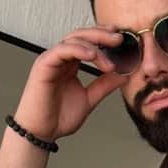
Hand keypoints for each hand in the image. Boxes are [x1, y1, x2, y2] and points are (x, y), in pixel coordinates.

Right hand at [13, 26, 128, 142]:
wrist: (42, 133)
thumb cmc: (58, 118)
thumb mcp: (89, 99)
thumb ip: (104, 85)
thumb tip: (124, 75)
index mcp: (70, 64)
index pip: (88, 42)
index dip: (104, 37)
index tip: (121, 39)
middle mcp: (60, 58)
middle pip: (82, 35)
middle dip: (102, 35)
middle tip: (119, 39)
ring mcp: (51, 60)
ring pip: (73, 39)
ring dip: (94, 45)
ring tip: (108, 60)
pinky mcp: (44, 64)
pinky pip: (62, 50)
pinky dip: (78, 49)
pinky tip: (93, 55)